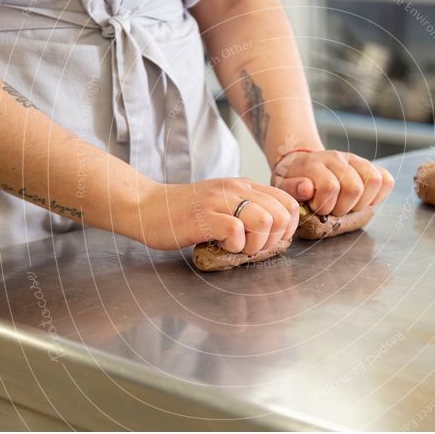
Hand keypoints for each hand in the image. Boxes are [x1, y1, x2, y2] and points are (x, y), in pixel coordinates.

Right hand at [141, 178, 298, 253]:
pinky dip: (235, 246)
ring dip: (256, 244)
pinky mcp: (204, 217)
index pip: (288, 202)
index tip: (271, 240)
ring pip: (265, 221)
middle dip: (275, 239)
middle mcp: (235, 189)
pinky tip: (221, 245)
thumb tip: (274, 232)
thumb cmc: (184, 212)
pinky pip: (236, 231)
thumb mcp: (222, 203)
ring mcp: (220, 201)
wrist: (146, 207)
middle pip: (281, 214)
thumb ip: (246, 209)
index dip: (288, 227)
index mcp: (243, 186)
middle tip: (253, 248)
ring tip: (237, 247)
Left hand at [271, 150, 394, 215]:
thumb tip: (308, 189)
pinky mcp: (367, 165)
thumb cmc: (292, 178)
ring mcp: (354, 160)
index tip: (317, 208)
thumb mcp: (282, 184)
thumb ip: (291, 188)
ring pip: (374, 181)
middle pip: (355, 187)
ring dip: (363, 201)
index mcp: (315, 164)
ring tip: (348, 205)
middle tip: (333, 210)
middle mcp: (337, 158)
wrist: (301, 160)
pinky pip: (385, 178)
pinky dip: (378, 194)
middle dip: (344, 207)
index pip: (330, 187)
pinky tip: (363, 200)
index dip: (325, 205)